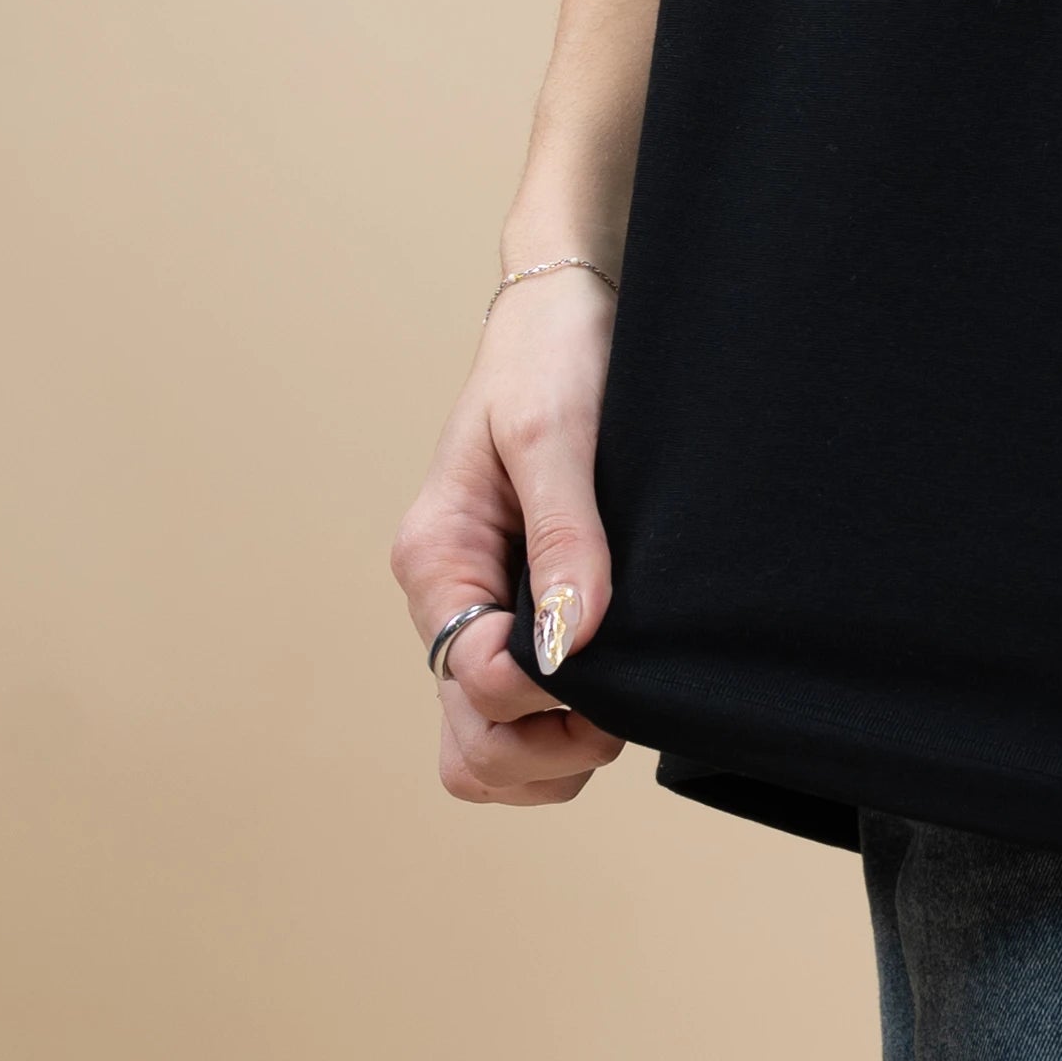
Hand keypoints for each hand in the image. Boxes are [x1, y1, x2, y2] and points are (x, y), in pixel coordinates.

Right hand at [387, 266, 626, 808]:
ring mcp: (491, 618)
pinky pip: (534, 717)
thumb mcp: (555, 434)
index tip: (596, 656)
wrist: (573, 309)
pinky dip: (572, 728)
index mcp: (438, 561)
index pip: (469, 682)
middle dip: (543, 750)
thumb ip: (564, 537)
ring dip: (558, 752)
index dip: (535, 693)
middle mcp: (454, 604)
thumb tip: (571, 643)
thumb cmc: (553, 356)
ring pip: (498, 749)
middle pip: (471, 746)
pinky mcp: (531, 618)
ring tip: (623, 694)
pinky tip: (621, 680)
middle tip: (616, 705)